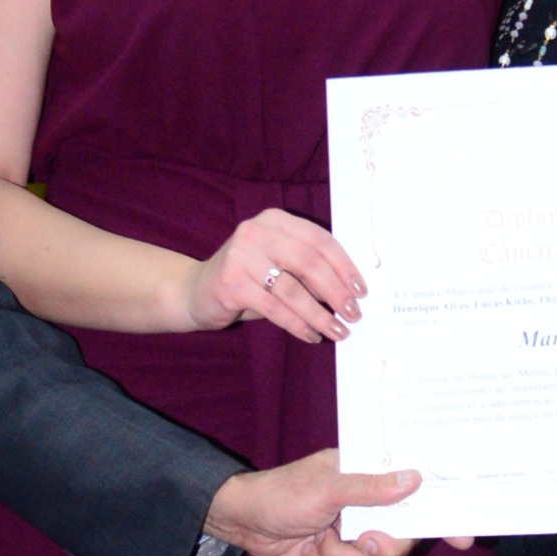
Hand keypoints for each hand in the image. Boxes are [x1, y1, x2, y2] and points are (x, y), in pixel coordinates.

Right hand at [186, 209, 362, 348]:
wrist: (195, 292)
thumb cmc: (247, 280)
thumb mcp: (278, 264)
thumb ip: (307, 268)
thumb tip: (349, 291)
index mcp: (275, 220)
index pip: (319, 240)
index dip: (344, 266)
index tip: (360, 290)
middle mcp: (256, 231)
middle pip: (309, 262)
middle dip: (336, 291)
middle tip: (353, 314)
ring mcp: (241, 255)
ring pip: (292, 288)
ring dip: (319, 314)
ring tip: (337, 330)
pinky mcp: (231, 282)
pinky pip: (274, 307)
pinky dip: (296, 324)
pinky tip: (310, 335)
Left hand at [206, 454, 421, 555]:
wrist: (240, 521)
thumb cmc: (282, 493)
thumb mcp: (328, 487)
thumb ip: (371, 488)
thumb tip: (414, 480)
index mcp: (367, 478)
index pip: (414, 495)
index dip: (440, 517)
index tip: (464, 538)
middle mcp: (363, 506)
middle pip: (398, 540)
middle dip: (376, 547)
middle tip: (361, 539)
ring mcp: (347, 534)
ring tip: (318, 541)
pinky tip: (306, 554)